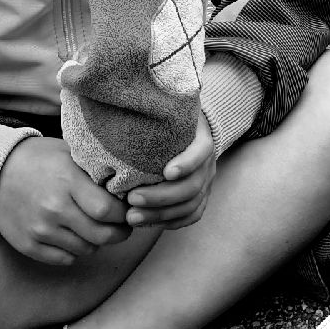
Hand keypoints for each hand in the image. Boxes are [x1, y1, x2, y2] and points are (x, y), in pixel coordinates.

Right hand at [0, 136, 130, 265]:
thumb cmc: (39, 160)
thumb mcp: (69, 154)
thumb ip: (95, 173)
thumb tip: (127, 190)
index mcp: (67, 181)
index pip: (107, 209)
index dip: (124, 214)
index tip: (129, 210)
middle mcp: (53, 208)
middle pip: (101, 235)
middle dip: (119, 233)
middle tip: (123, 227)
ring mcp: (40, 230)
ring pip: (85, 250)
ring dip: (97, 242)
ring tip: (97, 228)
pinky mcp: (28, 246)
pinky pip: (65, 259)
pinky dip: (75, 251)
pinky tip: (75, 235)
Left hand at [126, 111, 215, 229]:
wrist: (191, 129)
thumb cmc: (170, 119)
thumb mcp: (167, 112)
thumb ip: (152, 112)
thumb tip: (121, 104)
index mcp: (201, 138)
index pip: (201, 151)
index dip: (187, 163)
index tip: (166, 172)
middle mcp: (208, 163)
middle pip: (192, 185)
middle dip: (161, 196)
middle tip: (132, 199)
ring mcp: (206, 181)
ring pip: (190, 205)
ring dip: (161, 215)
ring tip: (131, 216)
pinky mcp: (202, 196)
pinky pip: (193, 214)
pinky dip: (172, 222)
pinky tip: (148, 224)